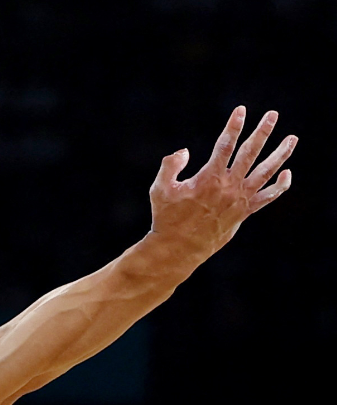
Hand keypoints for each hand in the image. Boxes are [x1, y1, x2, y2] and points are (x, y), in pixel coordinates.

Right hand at [149, 106, 295, 258]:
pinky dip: (280, 185)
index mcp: (209, 178)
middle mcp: (229, 186)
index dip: (234, 126)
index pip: (225, 146)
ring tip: (292, 139)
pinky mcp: (244, 212)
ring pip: (266, 172)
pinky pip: (268, 197)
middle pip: (250, 153)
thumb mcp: (159, 189)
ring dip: (280, 154)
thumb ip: (170, 166)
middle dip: (262, 132)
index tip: (241, 110)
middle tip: (273, 115)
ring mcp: (240, 199)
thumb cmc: (166, 218)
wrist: (179, 247)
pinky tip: (287, 173)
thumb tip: (185, 151)